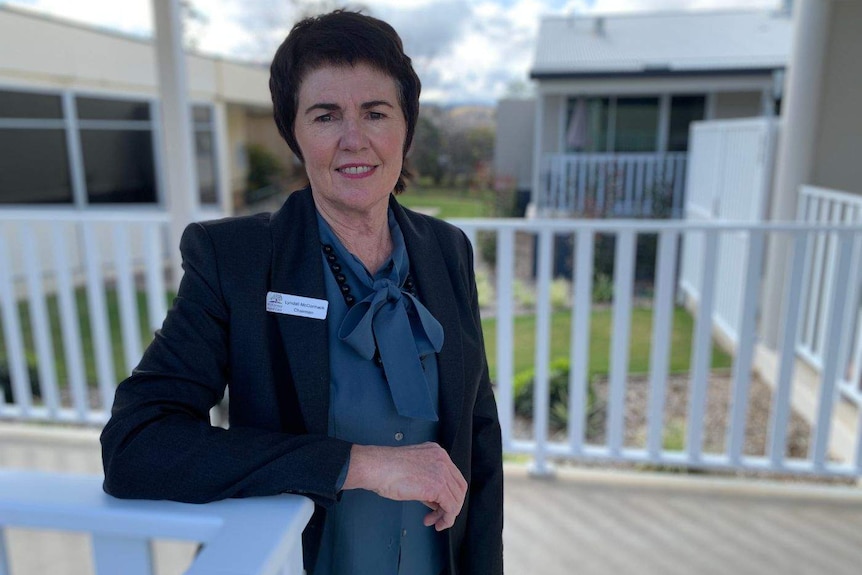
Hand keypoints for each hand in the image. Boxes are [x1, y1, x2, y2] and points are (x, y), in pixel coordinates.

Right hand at [343, 442, 466, 530]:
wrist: (376, 467)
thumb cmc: (385, 468)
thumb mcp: (413, 470)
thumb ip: (428, 481)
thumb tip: (435, 500)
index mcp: (436, 452)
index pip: (454, 476)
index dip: (449, 494)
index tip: (440, 505)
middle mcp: (442, 459)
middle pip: (459, 488)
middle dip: (450, 505)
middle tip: (439, 516)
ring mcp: (442, 471)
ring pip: (457, 499)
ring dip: (446, 514)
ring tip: (434, 521)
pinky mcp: (438, 486)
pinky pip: (451, 507)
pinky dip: (446, 519)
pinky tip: (435, 522)